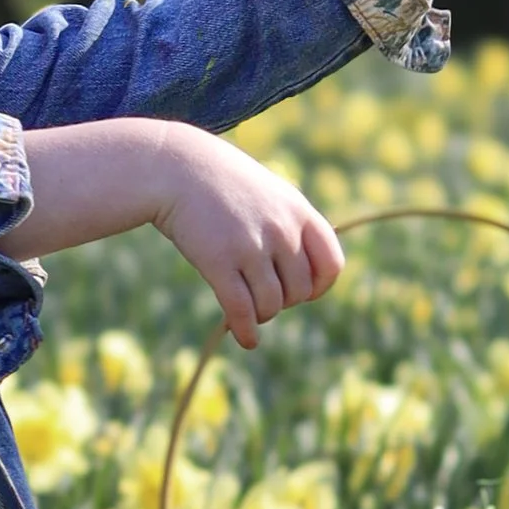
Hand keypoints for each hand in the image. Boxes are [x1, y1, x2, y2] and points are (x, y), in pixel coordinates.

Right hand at [148, 124, 344, 349]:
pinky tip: (245, 339)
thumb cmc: (223, 183)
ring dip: (261, 314)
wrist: (176, 168)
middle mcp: (281, 230)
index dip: (320, 287)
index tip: (303, 292)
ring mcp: (250, 247)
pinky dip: (246, 331)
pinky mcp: (219, 262)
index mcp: (299, 212)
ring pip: (271, 305)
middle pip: (299, 291)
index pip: (331, 264)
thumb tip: (305, 276)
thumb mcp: (270, 194)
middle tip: (264, 295)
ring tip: (249, 308)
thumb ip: (292, 227)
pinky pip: (241, 310)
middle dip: (284, 301)